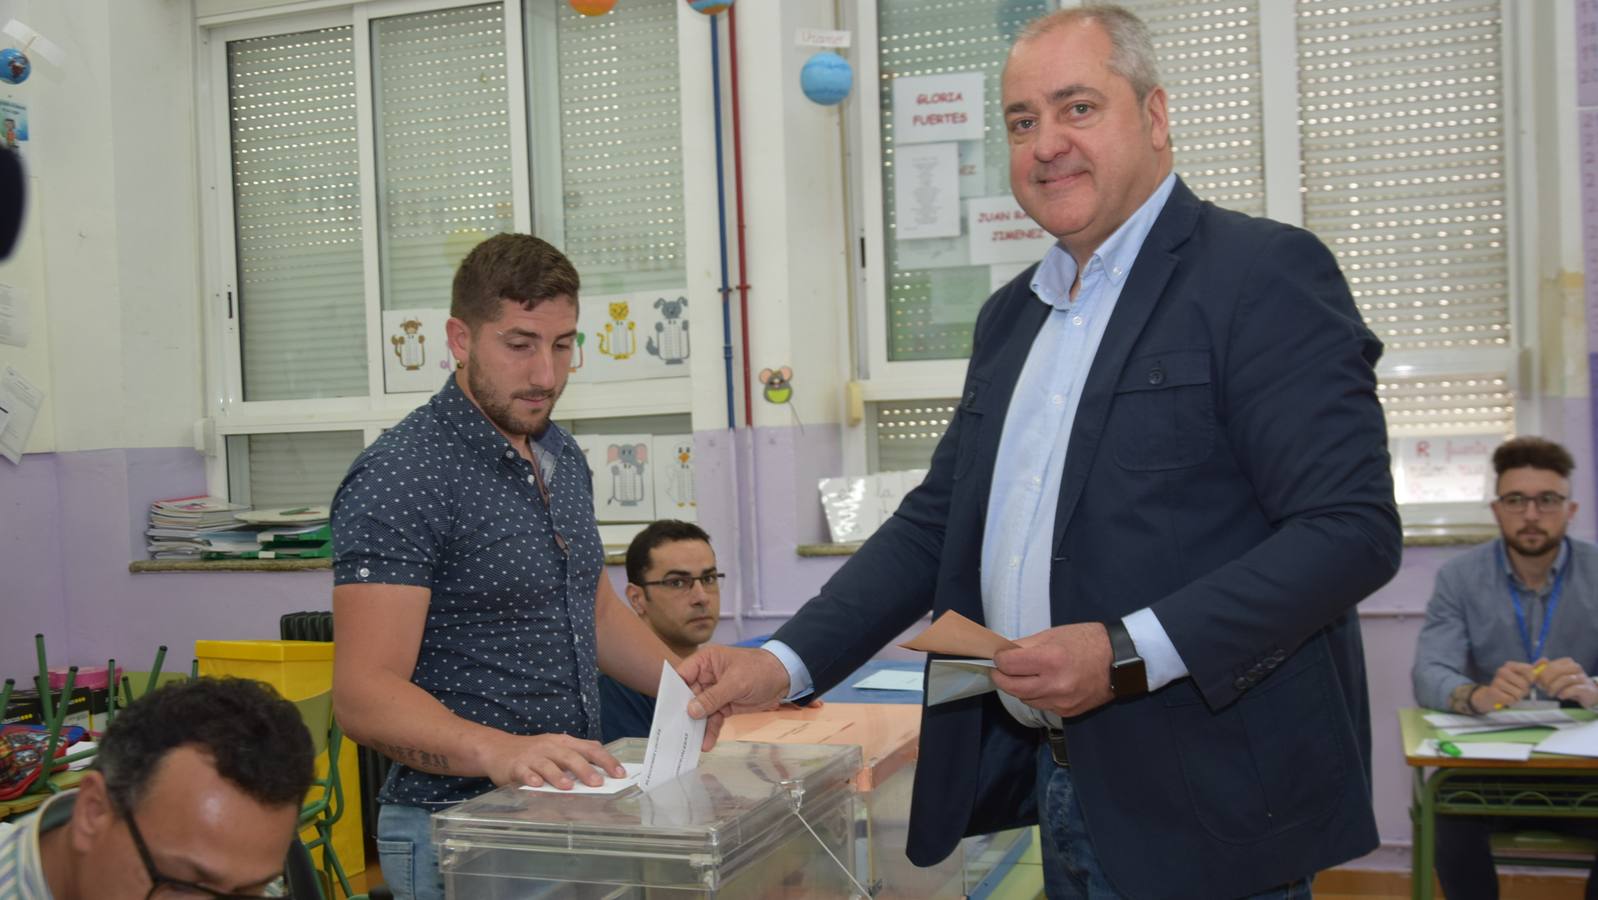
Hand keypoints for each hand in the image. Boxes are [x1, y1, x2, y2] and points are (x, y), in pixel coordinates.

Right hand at [479, 732, 623, 789]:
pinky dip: (531, 778)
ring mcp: (533, 756)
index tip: (620, 774)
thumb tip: (604, 770)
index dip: (606, 760)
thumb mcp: (558, 748)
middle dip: (585, 769)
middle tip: (598, 783)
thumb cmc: (535, 752)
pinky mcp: (516, 766)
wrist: (498, 748)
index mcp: (565, 742)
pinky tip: (537, 786)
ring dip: (558, 775)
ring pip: (548, 764)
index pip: (590, 748)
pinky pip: (524, 772)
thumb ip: (578, 756)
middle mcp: (550, 747)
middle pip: (570, 756)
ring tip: (569, 787)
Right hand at [679, 646, 789, 749]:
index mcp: (705, 662)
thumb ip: (713, 697)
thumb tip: (691, 710)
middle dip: (683, 715)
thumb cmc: (759, 670)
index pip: (681, 675)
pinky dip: (710, 731)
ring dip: (697, 727)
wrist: (784, 678)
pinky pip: (713, 719)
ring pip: (700, 711)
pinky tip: (707, 743)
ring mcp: (715, 692)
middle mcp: (706, 677)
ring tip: (692, 744)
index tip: (665, 710)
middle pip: (688, 697)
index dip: (672, 692)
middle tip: (675, 733)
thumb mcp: (736, 682)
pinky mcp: (724, 705)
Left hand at [991, 623, 1113, 718]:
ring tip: (1024, 675)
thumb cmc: (1087, 641)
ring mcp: (1061, 701)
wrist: (1120, 661)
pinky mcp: (1067, 712)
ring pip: (1025, 699)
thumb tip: (1004, 653)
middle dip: (1001, 678)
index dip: (1000, 659)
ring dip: (1019, 688)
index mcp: (1051, 660)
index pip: (1008, 665)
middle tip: (999, 670)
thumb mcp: (1053, 634)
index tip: (1000, 656)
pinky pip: (1042, 705)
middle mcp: (1055, 684)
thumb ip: (1026, 645)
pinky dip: (1037, 695)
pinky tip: (1043, 684)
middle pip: (1012, 688)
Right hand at [1470, 659, 1541, 712]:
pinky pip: (1511, 699)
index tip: (1527, 681)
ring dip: (1517, 697)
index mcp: (1510, 665)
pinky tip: (1505, 698)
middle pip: (1524, 684)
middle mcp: (1502, 671)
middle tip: (1517, 689)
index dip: (1531, 678)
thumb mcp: (1521, 676)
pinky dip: (1511, 701)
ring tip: (1511, 694)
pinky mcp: (1493, 692)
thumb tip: (1545, 659)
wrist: (1490, 695)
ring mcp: (1496, 681)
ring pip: (1518, 693)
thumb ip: (1534, 669)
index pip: (1528, 670)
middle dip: (1524, 690)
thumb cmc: (1510, 685)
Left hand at [1537, 657, 1597, 706]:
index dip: (1541, 674)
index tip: (1538, 682)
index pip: (1549, 665)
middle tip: (1543, 689)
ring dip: (1553, 688)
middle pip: (1555, 670)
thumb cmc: (1568, 685)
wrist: (1588, 695)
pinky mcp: (1586, 688)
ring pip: (1564, 679)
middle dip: (1546, 681)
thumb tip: (1538, 663)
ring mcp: (1582, 677)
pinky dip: (1564, 694)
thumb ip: (1544, 670)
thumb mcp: (1555, 677)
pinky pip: (1573, 689)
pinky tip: (1561, 696)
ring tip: (1551, 694)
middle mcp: (1576, 668)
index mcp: (1567, 662)